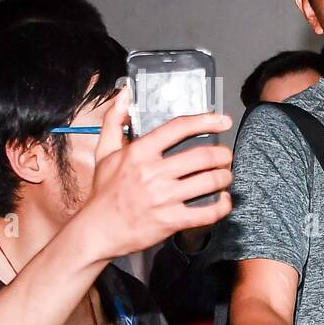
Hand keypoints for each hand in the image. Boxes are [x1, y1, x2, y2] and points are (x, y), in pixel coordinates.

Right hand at [78, 90, 233, 257]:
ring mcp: (163, 198)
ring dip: (225, 177)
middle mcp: (152, 172)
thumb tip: (124, 94)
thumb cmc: (104, 192)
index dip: (205, 121)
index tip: (223, 120)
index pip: (178, 128)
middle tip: (226, 156)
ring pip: (210, 181)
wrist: (97, 230)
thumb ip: (114, 121)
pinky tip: (223, 200)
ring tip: (225, 176)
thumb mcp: (104, 153)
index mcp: (138, 152)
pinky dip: (223, 205)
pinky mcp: (171, 221)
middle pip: (203, 156)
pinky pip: (208, 212)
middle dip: (223, 155)